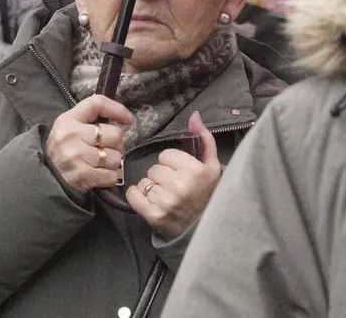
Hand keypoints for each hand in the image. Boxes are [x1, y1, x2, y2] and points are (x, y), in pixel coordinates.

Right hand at [45, 95, 133, 193]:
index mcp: (68, 120)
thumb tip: (124, 117)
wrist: (45, 177)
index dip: (117, 109)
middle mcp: (72, 135)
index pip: (97, 104)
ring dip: (113, 163)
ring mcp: (76, 156)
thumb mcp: (68, 127)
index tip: (129, 119)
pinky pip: (111, 175)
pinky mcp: (82, 175)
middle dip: (116, 144)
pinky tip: (99, 175)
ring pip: (116, 157)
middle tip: (107, 149)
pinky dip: (109, 177)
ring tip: (100, 163)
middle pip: (115, 134)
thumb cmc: (62, 150)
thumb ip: (90, 119)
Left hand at [127, 112, 220, 238]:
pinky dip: (136, 196)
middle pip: (154, 168)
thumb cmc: (206, 195)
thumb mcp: (212, 166)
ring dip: (151, 188)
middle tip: (173, 188)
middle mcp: (181, 186)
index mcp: (195, 171)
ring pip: (144, 181)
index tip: (180, 174)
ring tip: (165, 197)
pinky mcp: (154, 216)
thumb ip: (204, 138)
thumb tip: (194, 115)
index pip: (166, 155)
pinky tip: (149, 201)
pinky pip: (133, 195)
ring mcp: (166, 202)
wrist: (203, 230)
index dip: (171, 164)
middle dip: (161, 176)